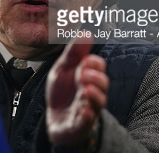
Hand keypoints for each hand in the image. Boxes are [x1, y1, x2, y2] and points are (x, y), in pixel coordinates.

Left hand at [45, 33, 108, 147]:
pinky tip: (83, 110)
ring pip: (98, 104)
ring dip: (94, 95)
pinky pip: (86, 123)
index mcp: (87, 77)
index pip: (98, 67)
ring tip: (85, 90)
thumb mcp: (62, 69)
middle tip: (83, 74)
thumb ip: (73, 52)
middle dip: (96, 78)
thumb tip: (85, 32)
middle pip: (102, 84)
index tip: (87, 60)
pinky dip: (87, 117)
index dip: (95, 63)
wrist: (56, 119)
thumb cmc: (63, 93)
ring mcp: (87, 109)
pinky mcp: (79, 126)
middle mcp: (90, 92)